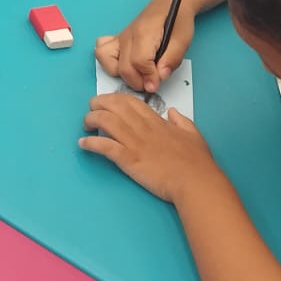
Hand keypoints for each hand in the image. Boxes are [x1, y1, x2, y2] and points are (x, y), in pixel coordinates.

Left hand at [79, 95, 221, 204]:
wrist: (195, 182)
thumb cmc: (197, 162)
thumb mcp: (193, 134)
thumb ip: (181, 121)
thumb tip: (172, 111)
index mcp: (156, 121)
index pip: (129, 101)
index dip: (113, 98)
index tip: (106, 102)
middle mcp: (142, 128)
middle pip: (113, 106)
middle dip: (97, 104)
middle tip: (91, 110)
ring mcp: (134, 143)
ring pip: (105, 121)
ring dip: (90, 120)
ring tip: (86, 126)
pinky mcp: (128, 159)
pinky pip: (104, 146)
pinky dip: (90, 143)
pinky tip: (83, 143)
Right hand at [95, 0, 196, 93]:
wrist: (170, 2)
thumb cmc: (178, 19)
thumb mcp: (183, 40)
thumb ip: (171, 60)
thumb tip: (158, 78)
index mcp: (144, 33)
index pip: (139, 62)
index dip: (149, 78)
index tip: (157, 85)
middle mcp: (127, 35)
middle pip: (123, 66)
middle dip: (137, 81)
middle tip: (152, 83)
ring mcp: (120, 37)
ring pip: (105, 58)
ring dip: (120, 72)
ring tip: (137, 74)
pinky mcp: (117, 38)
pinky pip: (102, 49)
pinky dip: (108, 61)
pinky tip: (125, 63)